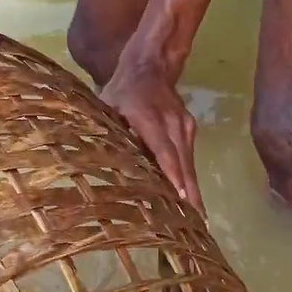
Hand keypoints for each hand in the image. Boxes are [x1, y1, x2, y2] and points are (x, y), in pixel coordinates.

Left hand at [100, 59, 203, 213]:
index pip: (163, 149)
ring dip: (193, 192)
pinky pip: (189, 158)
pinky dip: (189, 179)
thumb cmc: (120, 90)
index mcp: (148, 117)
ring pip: (189, 163)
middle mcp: (171, 122)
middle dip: (189, 194)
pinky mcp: (190, 129)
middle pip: (182, 162)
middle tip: (195, 226)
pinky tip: (191, 202)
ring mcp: (184, 125)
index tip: (180, 197)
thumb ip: (105, 133)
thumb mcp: (106, 107)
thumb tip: (94, 165)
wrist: (150, 66)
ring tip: (197, 223)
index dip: (171, 173)